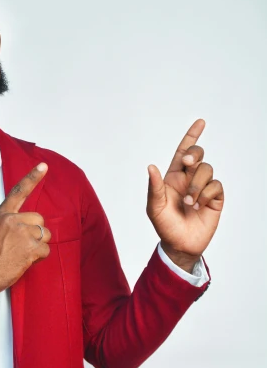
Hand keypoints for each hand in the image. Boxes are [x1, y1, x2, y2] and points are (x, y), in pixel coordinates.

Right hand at [0, 163, 51, 311]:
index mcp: (2, 214)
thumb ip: (11, 222)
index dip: (32, 178)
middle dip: (36, 232)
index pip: (19, 192)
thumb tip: (30, 223)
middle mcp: (12, 220)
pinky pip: (46, 250)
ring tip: (22, 253)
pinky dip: (39, 257)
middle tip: (21, 245)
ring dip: (38, 246)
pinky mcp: (30, 247)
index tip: (43, 166)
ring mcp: (22, 233)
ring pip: (45, 234)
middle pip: (40, 218)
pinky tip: (25, 261)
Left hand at [147, 119, 223, 263]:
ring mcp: (203, 187)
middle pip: (198, 154)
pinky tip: (199, 206)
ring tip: (189, 202)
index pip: (183, 152)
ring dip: (197, 184)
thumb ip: (154, 187)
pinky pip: (216, 185)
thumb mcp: (154, 207)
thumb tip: (151, 166)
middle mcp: (189, 179)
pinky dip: (207, 194)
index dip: (191, 136)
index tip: (201, 122)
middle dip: (195, 153)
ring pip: (207, 169)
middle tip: (188, 164)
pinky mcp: (215, 198)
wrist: (180, 245)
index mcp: (173, 177)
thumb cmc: (164, 225)